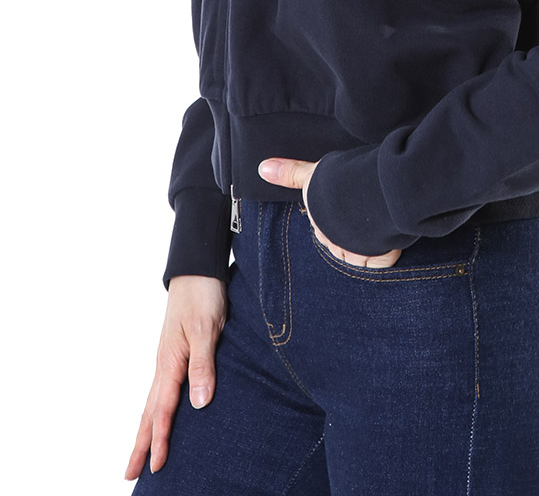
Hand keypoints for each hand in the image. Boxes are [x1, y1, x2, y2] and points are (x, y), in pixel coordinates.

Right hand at [124, 275, 227, 479]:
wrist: (199, 267)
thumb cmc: (202, 295)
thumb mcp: (206, 329)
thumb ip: (202, 366)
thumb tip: (198, 404)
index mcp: (170, 361)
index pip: (162, 409)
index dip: (159, 439)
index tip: (155, 467)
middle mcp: (166, 362)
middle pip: (150, 410)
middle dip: (141, 442)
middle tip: (130, 474)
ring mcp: (170, 357)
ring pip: (155, 400)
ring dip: (147, 427)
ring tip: (142, 451)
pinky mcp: (178, 350)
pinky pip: (166, 387)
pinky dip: (160, 407)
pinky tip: (165, 412)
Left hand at [258, 157, 401, 268]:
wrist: (363, 193)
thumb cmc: (338, 182)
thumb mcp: (311, 174)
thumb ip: (290, 174)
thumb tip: (263, 169)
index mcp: (320, 226)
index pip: (324, 231)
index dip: (333, 221)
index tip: (341, 213)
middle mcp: (335, 244)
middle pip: (340, 246)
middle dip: (347, 239)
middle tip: (359, 222)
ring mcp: (357, 253)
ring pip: (359, 258)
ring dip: (366, 249)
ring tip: (374, 233)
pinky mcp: (380, 257)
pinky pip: (380, 264)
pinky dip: (385, 257)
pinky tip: (388, 246)